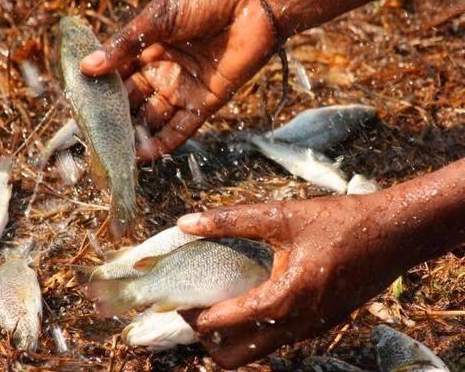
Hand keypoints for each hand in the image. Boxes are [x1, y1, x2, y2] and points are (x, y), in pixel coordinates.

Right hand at [80, 0, 275, 160]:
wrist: (252, 1)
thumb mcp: (158, 19)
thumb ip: (125, 46)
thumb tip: (86, 67)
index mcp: (146, 50)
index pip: (116, 77)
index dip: (99, 93)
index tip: (79, 111)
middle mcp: (161, 72)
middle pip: (132, 102)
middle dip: (115, 119)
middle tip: (94, 139)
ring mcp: (182, 89)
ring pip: (153, 118)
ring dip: (135, 135)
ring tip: (114, 153)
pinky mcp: (204, 103)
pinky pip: (181, 128)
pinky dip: (164, 143)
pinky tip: (144, 156)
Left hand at [175, 159, 464, 367]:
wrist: (395, 234)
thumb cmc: (341, 222)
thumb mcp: (283, 216)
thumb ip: (231, 220)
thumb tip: (186, 222)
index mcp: (285, 299)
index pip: (225, 323)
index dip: (194, 314)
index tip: (177, 298)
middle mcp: (297, 325)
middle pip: (236, 356)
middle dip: (208, 339)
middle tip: (195, 307)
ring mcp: (312, 329)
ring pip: (258, 351)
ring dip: (231, 336)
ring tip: (216, 303)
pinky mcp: (322, 324)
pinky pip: (278, 339)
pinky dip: (255, 329)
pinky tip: (250, 298)